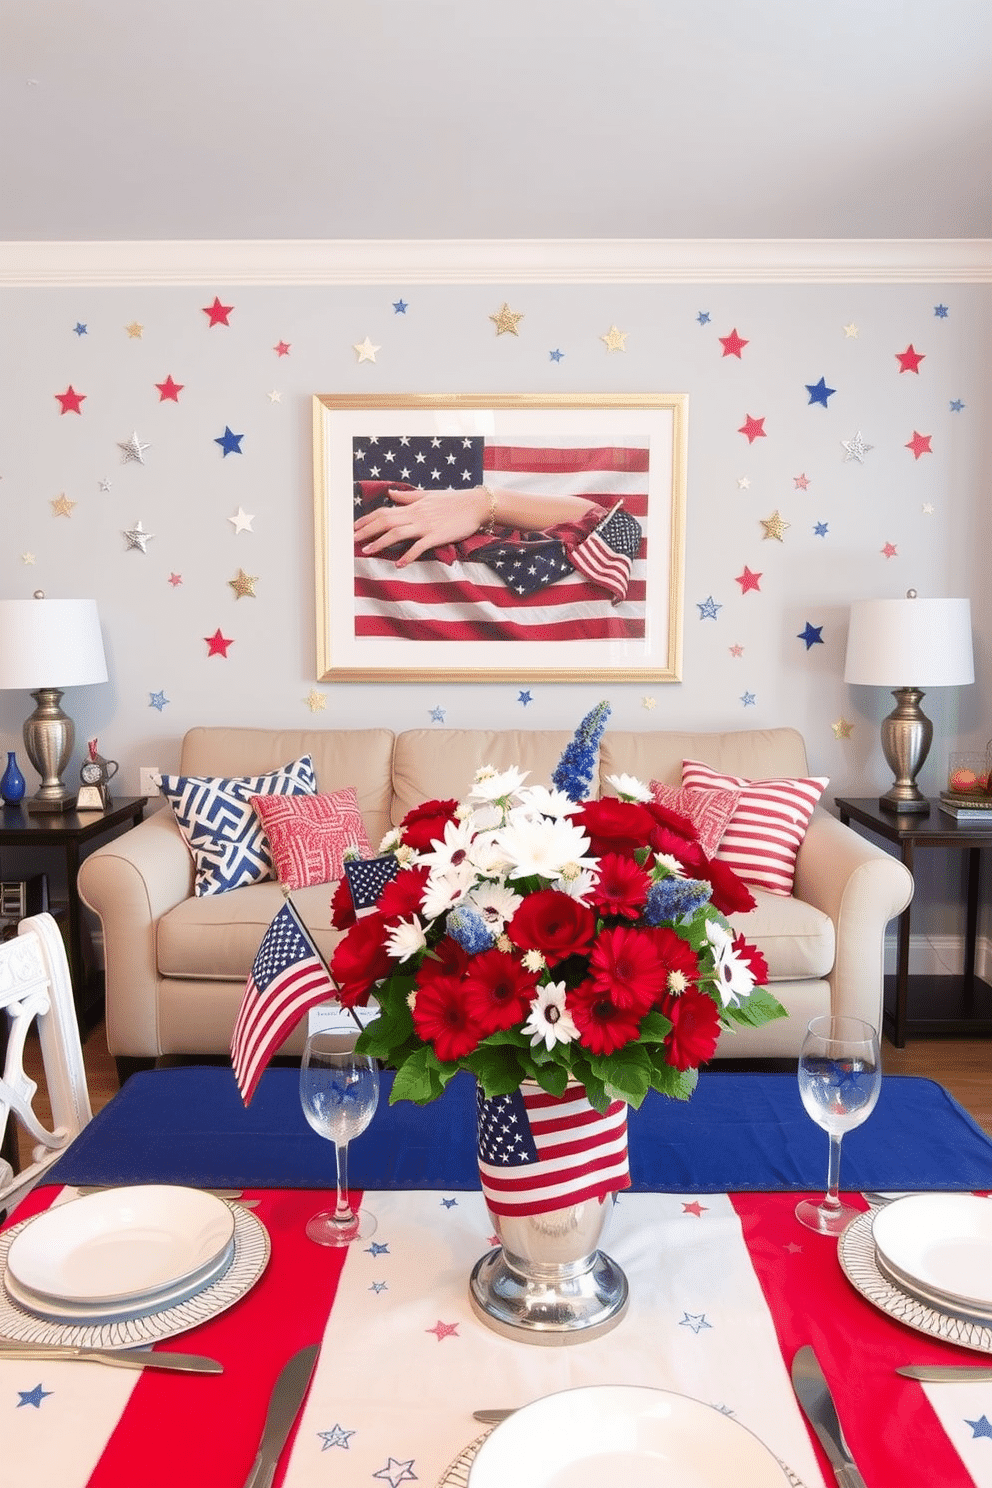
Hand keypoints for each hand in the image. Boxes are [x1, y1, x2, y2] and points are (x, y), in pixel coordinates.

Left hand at [354, 486, 488, 565]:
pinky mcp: (437, 536)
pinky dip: (408, 555)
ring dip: (380, 543)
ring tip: (367, 552)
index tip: (354, 526)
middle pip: (385, 522)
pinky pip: (419, 547)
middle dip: (367, 530)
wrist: (475, 505)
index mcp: (413, 506)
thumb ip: (408, 497)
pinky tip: (398, 564)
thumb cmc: (453, 501)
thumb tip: (391, 493)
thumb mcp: (428, 495)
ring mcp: (426, 526)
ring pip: (397, 533)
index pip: (384, 511)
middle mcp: (416, 515)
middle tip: (351, 540)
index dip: (367, 519)